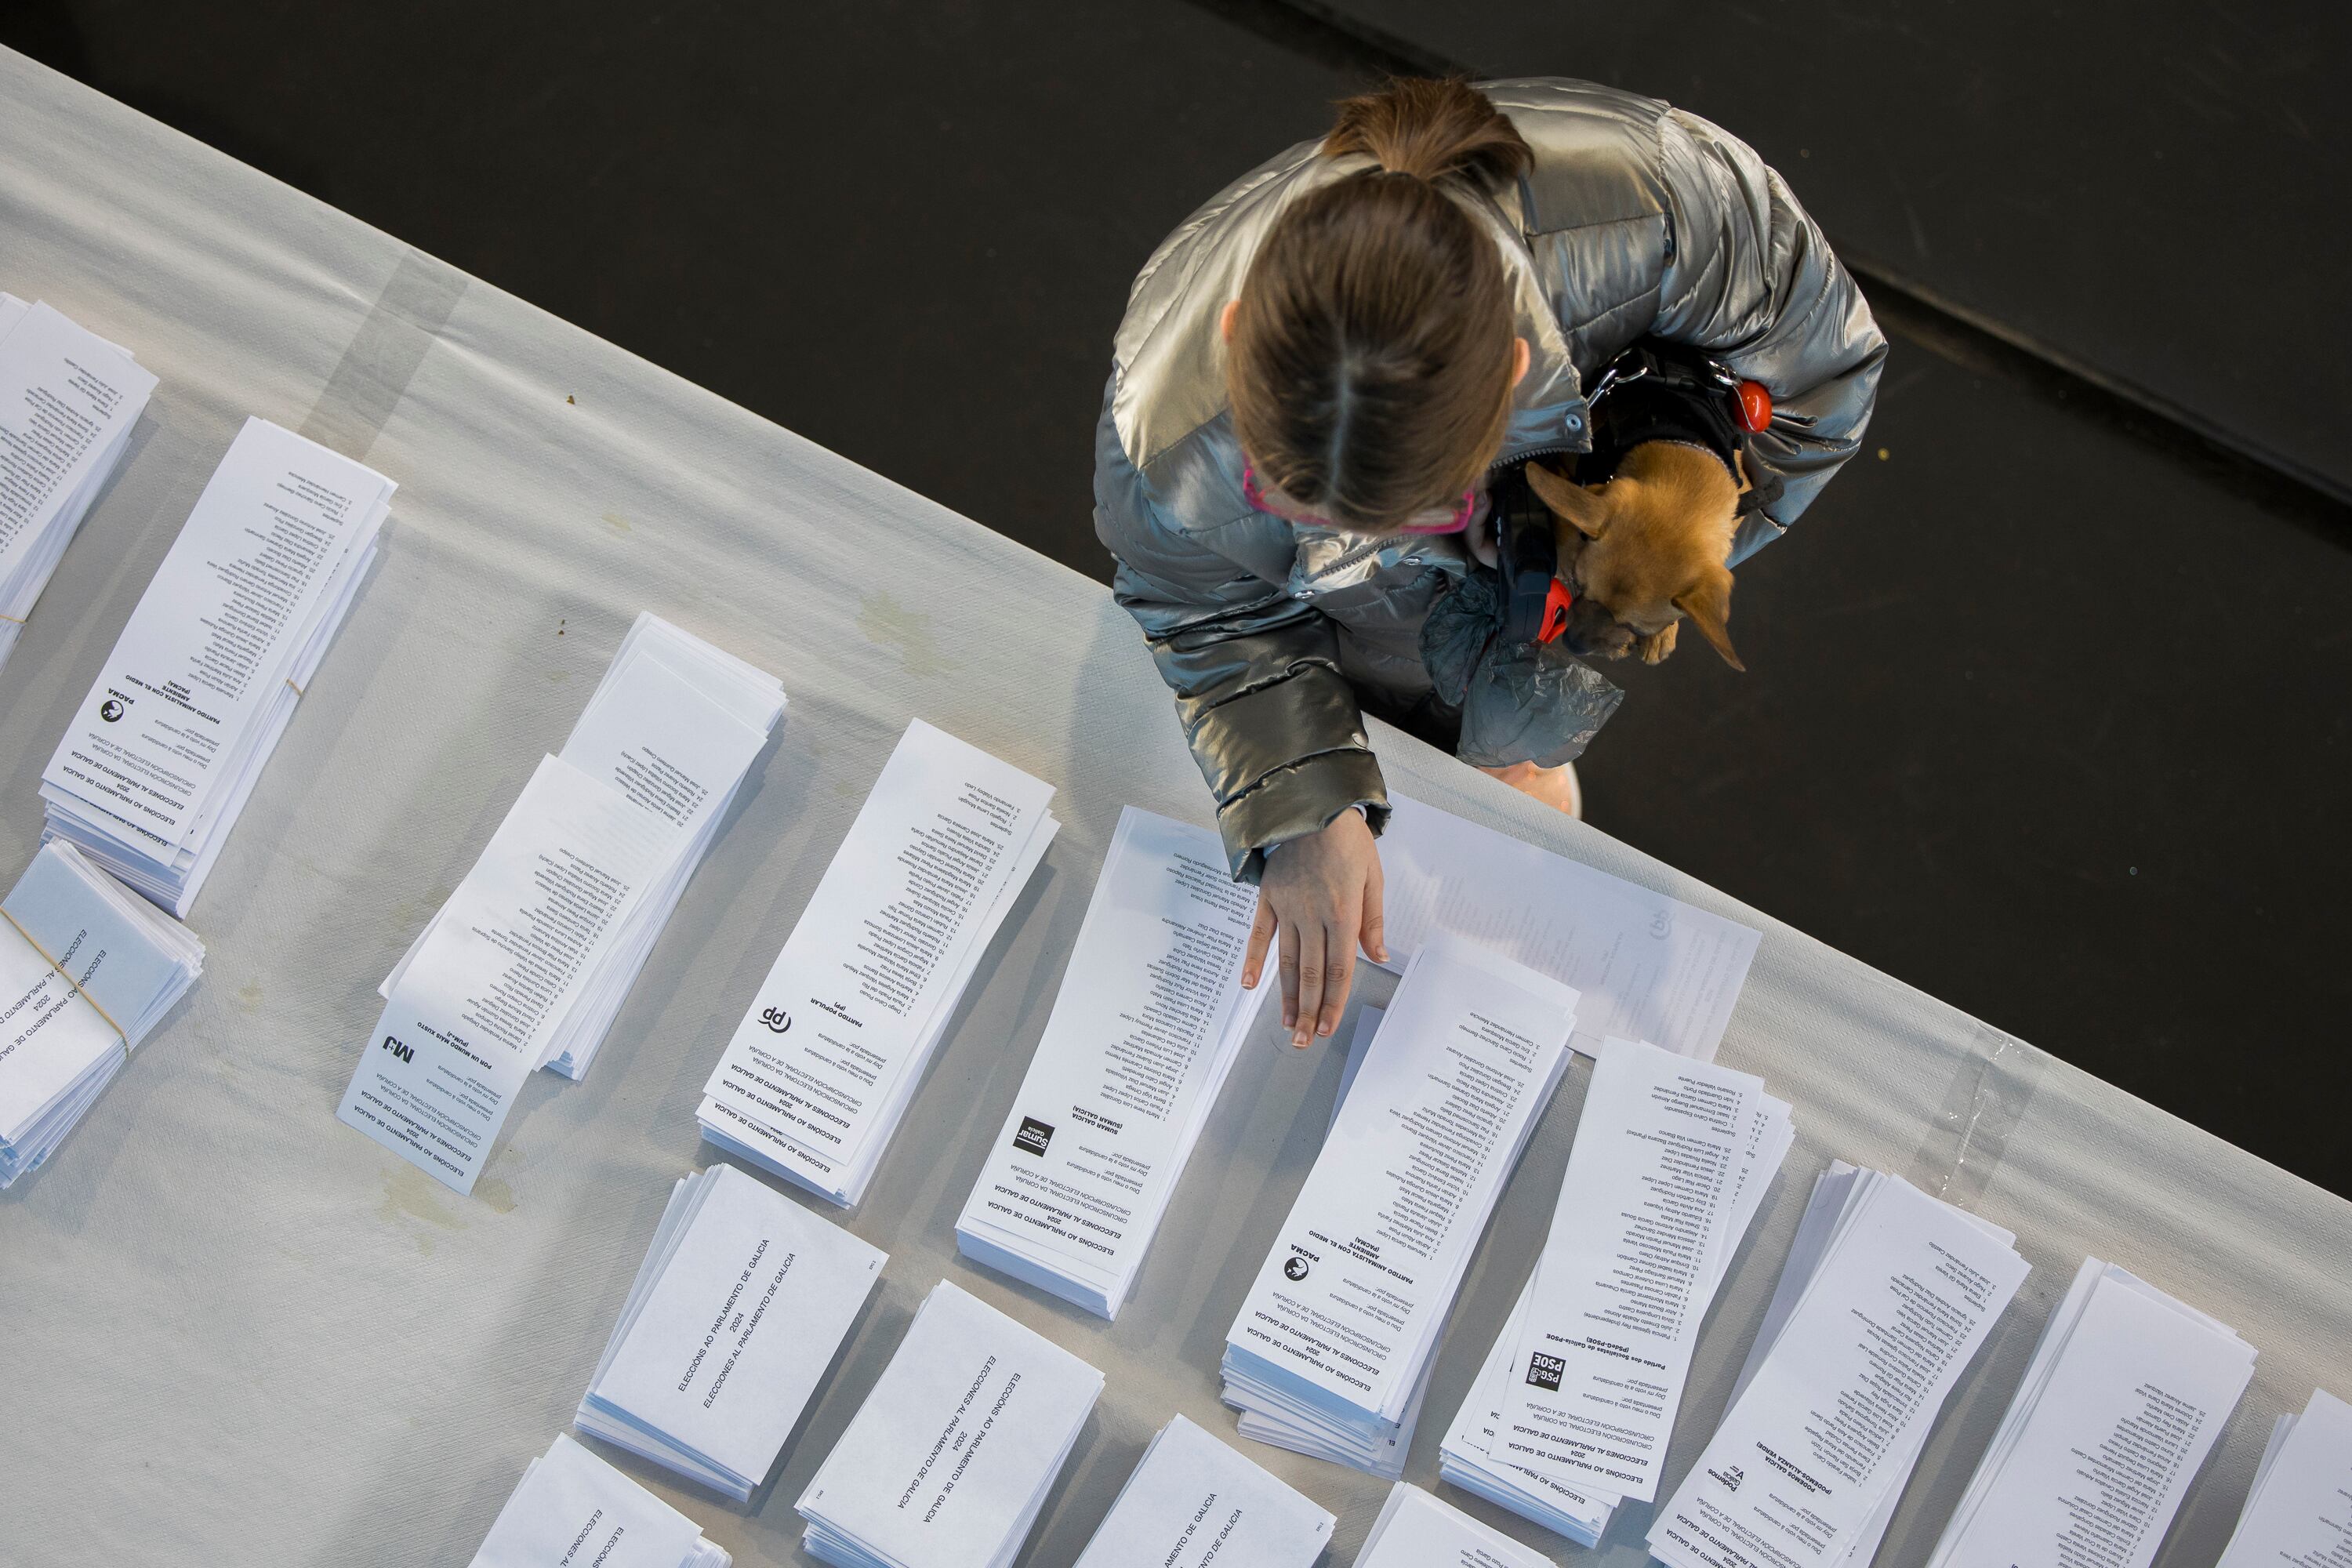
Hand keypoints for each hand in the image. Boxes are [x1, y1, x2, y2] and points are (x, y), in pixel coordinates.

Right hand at [1242, 809, 1387, 1047]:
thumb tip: (1379, 956)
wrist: (1309, 802)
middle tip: (1303, 1042)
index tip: (1327, 1028)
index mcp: (1343, 913)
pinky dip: (1254, 960)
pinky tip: (1250, 986)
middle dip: (1308, 1011)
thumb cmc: (1347, 837)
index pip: (1339, 969)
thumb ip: (1373, 919)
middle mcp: (1314, 916)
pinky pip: (1259, 934)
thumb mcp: (1373, 875)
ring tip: (1286, 1026)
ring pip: (1286, 961)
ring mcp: (1288, 908)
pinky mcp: (1268, 897)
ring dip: (1286, 997)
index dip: (1333, 1002)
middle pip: (1310, 973)